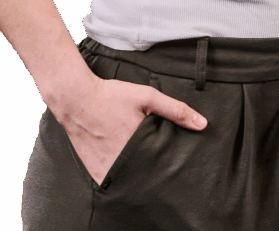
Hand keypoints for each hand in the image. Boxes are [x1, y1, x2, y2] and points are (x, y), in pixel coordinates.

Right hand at [55, 74, 207, 187]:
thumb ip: (175, 110)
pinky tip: (128, 169)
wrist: (76, 98)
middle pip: (148, 178)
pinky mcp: (96, 173)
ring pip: (132, 183)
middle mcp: (124, 163)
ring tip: (146, 169)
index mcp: (139, 146)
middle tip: (161, 167)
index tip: (178, 168)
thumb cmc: (111, 96)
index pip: (164, 168)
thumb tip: (202, 124)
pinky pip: (114, 183)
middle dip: (156, 174)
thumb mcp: (147, 97)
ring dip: (140, 178)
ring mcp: (108, 171)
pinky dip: (122, 178)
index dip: (171, 168)